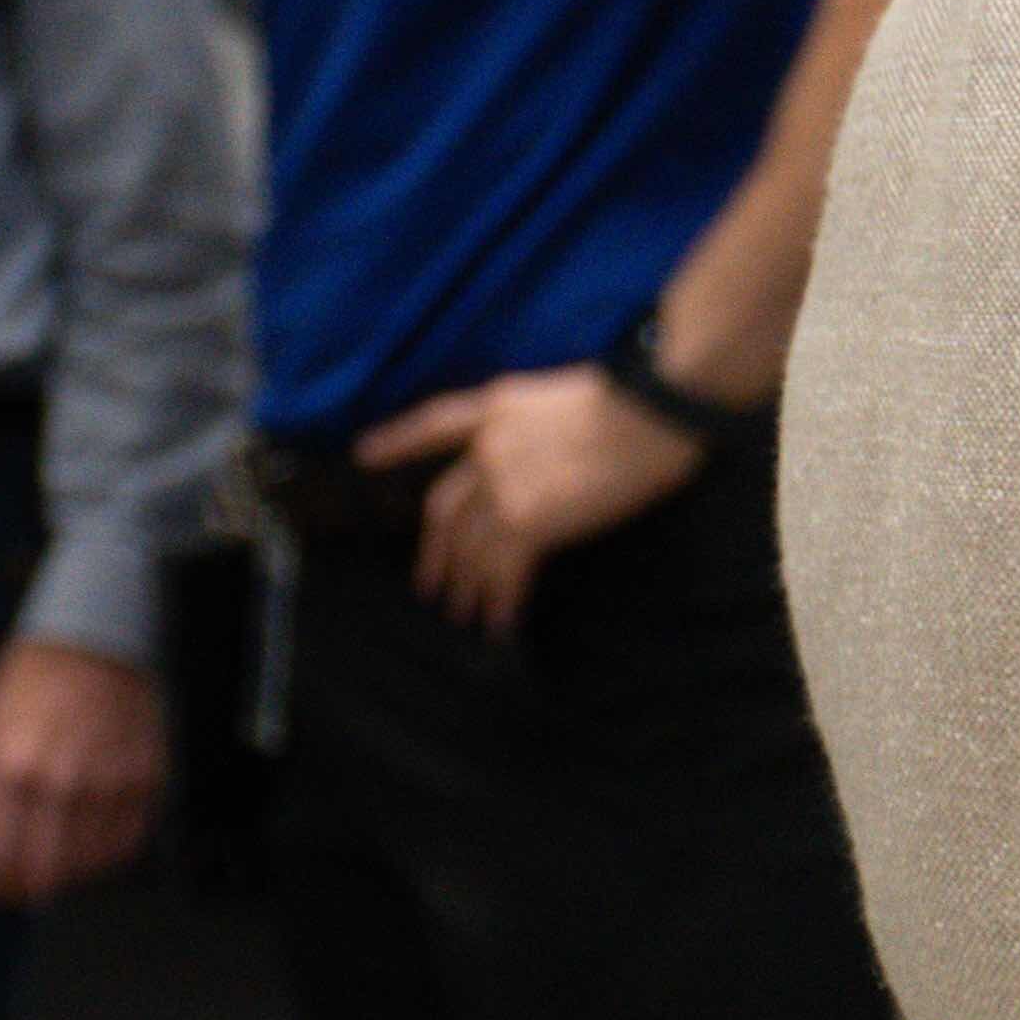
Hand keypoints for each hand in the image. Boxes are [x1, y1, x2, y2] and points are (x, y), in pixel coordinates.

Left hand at [0, 632, 165, 911]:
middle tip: (16, 892)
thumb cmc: (32, 684)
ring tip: (51, 872)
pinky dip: (105, 859)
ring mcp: (107, 787)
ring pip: (86, 866)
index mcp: (9, 771)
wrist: (94, 644)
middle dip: (23, 890)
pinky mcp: (143, 783)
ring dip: (65, 878)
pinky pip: (125, 844)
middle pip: (43, 872)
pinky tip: (89, 853)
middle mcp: (59, 785)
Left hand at [364, 361, 699, 632]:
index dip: (396, 441)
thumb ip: (531, 434)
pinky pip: (505, 570)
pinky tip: (500, 620)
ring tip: (464, 615)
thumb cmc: (634, 402)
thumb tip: (532, 472)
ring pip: (471, 548)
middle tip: (431, 587)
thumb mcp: (562, 400)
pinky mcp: (530, 521)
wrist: (655, 408)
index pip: (432, 424)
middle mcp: (487, 448)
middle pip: (445, 510)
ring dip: (467, 587)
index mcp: (494, 408)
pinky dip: (500, 599)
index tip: (363, 457)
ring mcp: (503, 485)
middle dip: (436, 553)